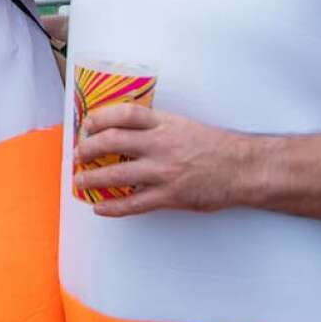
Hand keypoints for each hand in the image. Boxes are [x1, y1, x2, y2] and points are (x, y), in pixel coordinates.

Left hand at [74, 104, 248, 216]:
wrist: (243, 169)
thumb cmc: (214, 146)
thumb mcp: (182, 125)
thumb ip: (155, 127)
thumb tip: (121, 131)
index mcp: (164, 123)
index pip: (123, 113)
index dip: (99, 118)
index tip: (86, 125)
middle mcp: (160, 144)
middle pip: (111, 141)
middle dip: (87, 148)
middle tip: (77, 155)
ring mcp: (164, 171)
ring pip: (116, 174)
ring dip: (92, 179)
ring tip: (79, 182)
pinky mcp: (170, 196)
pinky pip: (133, 204)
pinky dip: (112, 207)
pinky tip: (100, 208)